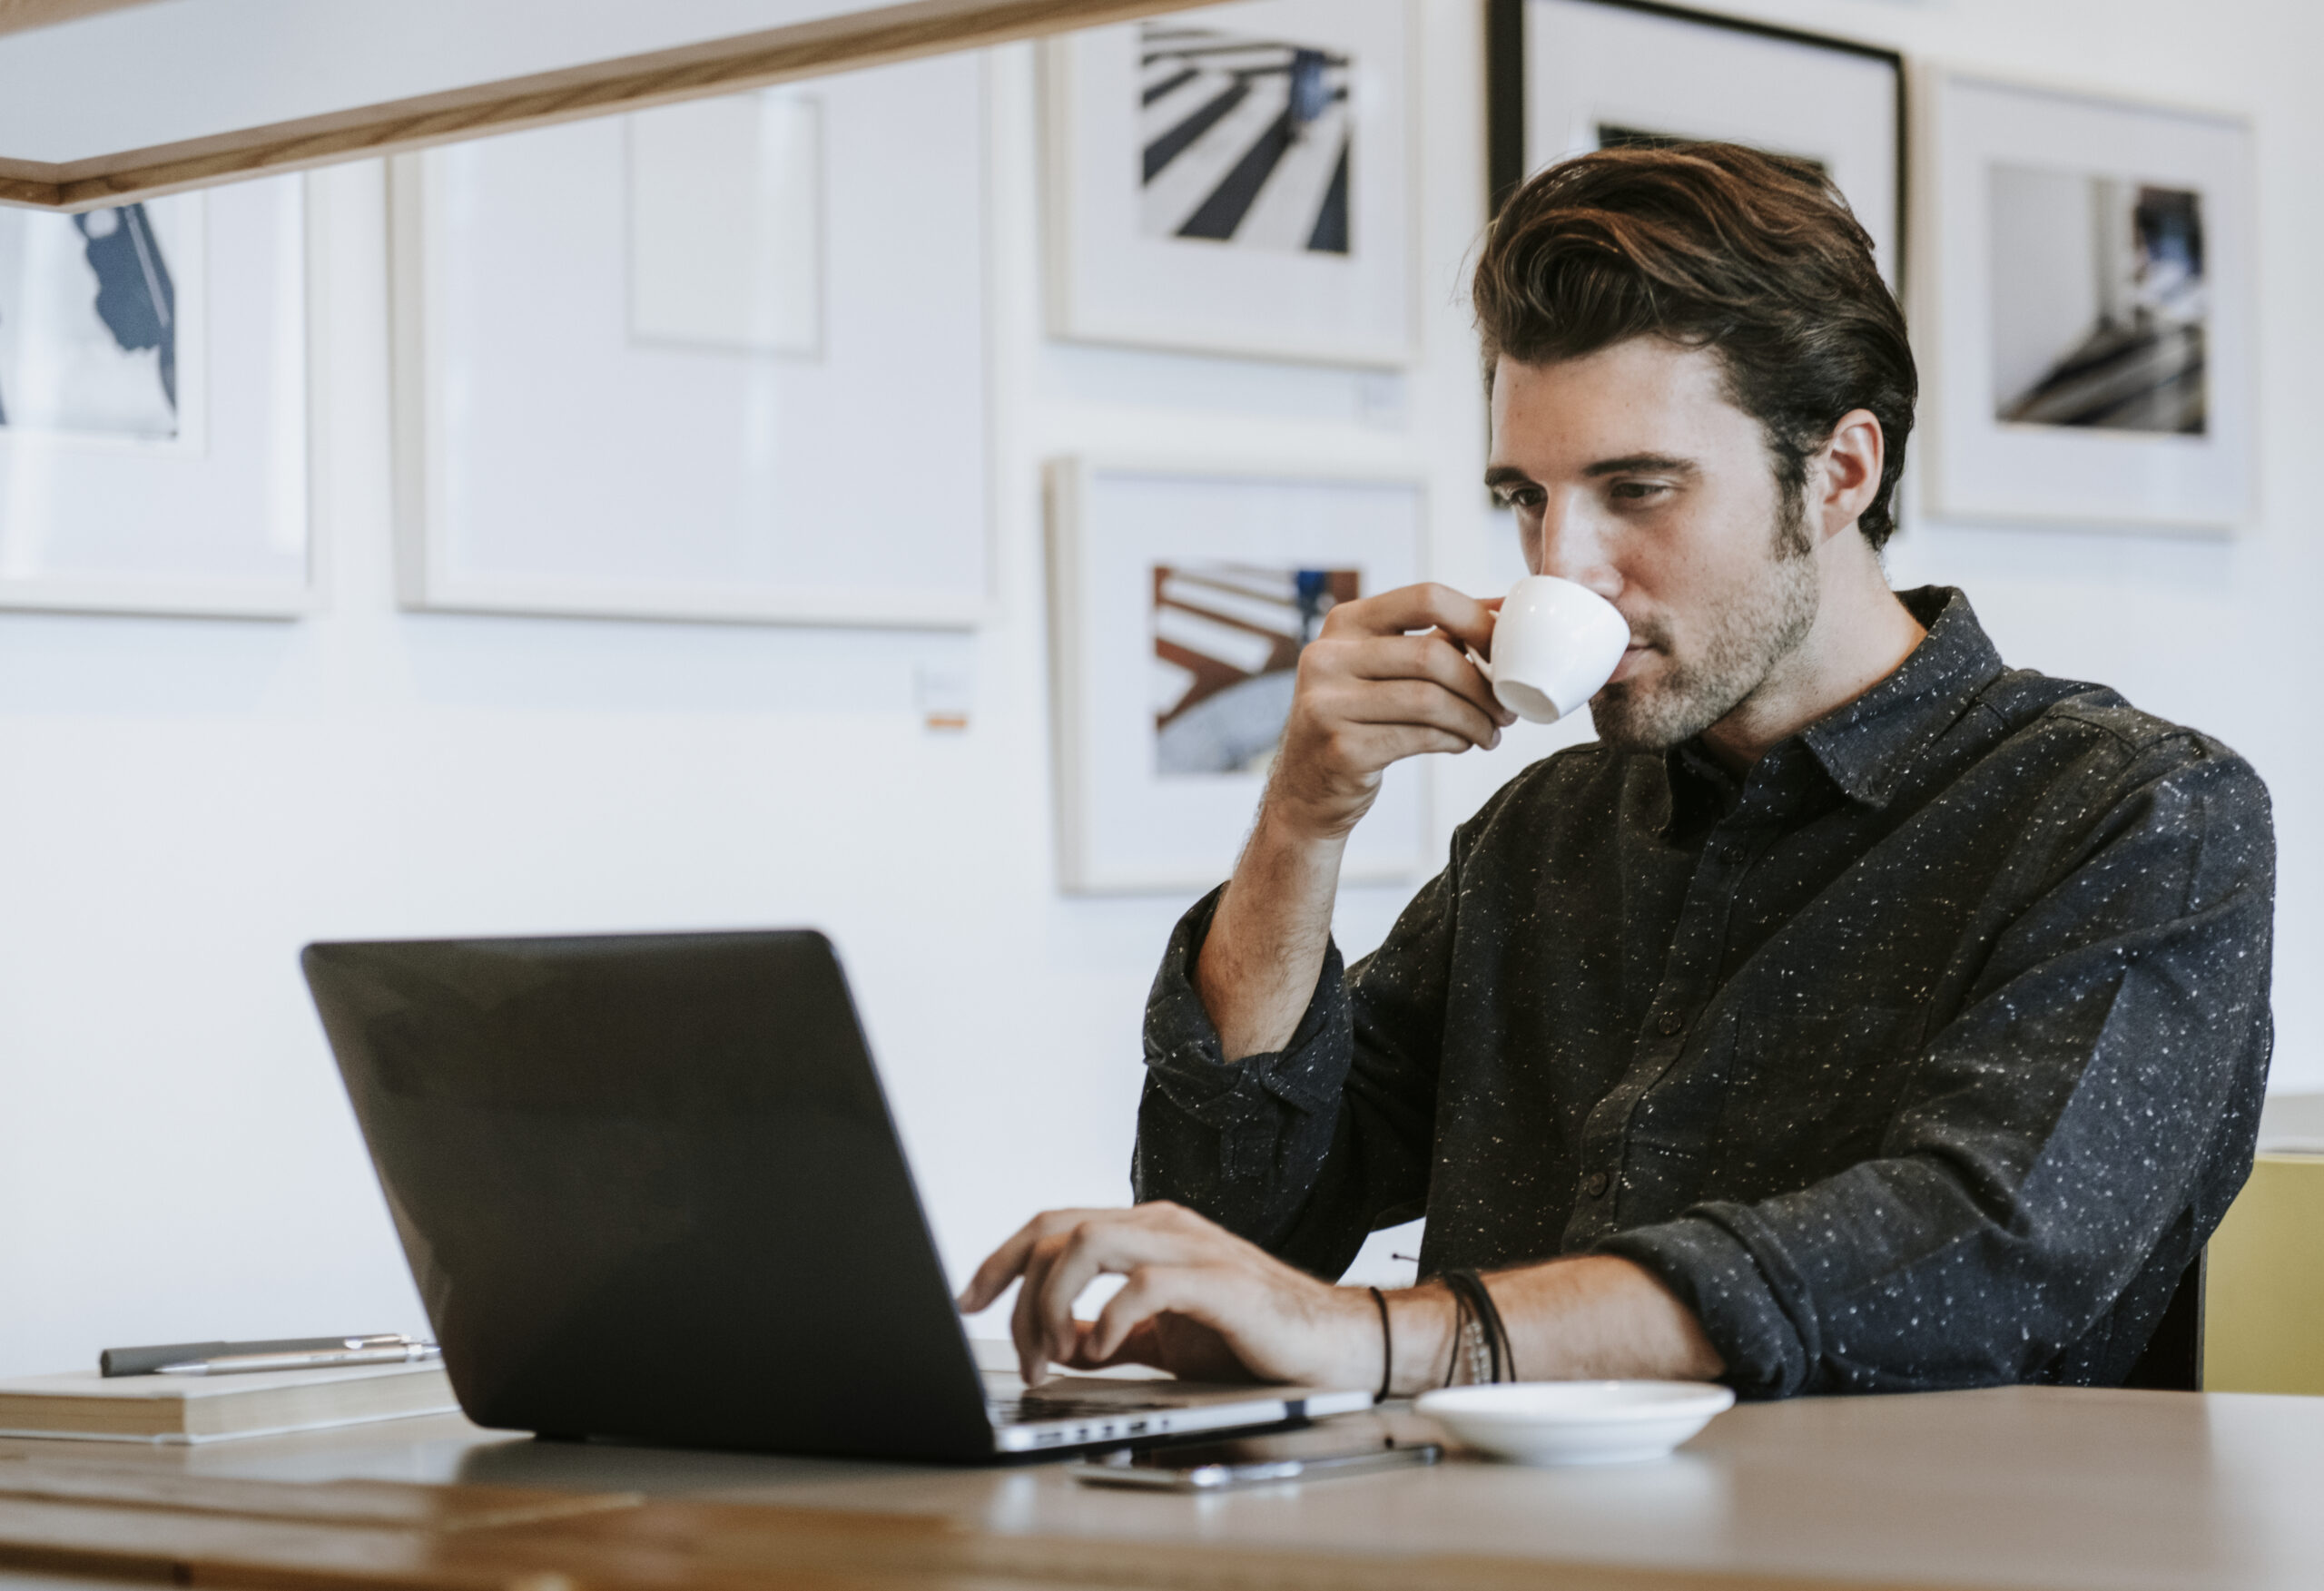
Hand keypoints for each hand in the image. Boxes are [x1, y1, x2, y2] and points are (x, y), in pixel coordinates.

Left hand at [956, 1202, 1376, 1387]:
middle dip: (1020, 1293)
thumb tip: (1063, 1346)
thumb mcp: (1165, 1338)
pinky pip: (1145, 1283)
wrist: (1334, 1346)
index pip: (1053, 1226)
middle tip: (1026, 1356)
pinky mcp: (1220, 1282)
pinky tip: (1101, 1353)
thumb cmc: (1255, 1337)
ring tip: (1057, 1355)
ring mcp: (1191, 1248)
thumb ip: (1114, 1334)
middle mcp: (1162, 1226)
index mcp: (1146, 1232)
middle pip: (1057, 1230)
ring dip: (1054, 1303)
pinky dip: (1108, 1318)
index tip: (970, 1299)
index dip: (1001, 1260)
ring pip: (1088, 1243)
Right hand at [1270, 584, 1514, 839]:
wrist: (1304, 790)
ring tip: (1489, 731)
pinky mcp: (1342, 748)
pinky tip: (1462, 743)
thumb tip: (1504, 610)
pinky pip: (1419, 736)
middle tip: (1507, 708)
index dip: (1477, 619)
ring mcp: (1329, 703)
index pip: (1424, 598)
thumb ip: (1433, 638)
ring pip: (1430, 700)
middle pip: (1431, 655)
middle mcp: (1328, 656)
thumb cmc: (1358, 722)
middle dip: (1483, 684)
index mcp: (1345, 623)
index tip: (1508, 648)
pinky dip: (1454, 740)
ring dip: (1475, 719)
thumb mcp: (1379, 668)